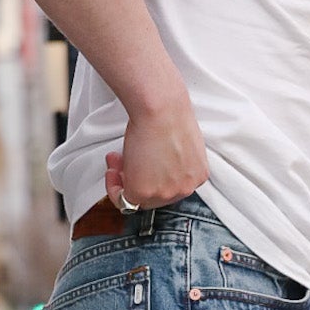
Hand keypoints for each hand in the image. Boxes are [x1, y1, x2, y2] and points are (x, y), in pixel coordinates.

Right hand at [105, 92, 208, 209]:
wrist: (160, 108)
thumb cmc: (168, 115)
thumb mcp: (179, 143)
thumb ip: (171, 161)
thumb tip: (154, 165)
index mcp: (198, 175)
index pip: (172, 188)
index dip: (152, 176)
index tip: (142, 165)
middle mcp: (185, 188)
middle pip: (156, 196)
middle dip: (137, 178)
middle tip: (123, 161)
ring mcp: (165, 192)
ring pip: (140, 199)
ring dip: (124, 180)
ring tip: (117, 160)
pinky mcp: (144, 192)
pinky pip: (124, 200)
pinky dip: (114, 188)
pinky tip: (112, 170)